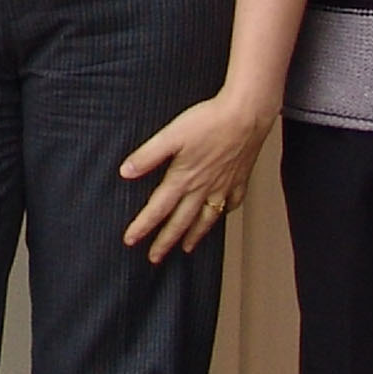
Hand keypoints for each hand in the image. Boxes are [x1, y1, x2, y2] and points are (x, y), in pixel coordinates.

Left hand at [119, 91, 276, 262]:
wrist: (247, 115)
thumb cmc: (209, 121)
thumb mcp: (171, 135)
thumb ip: (148, 155)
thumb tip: (125, 172)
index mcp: (183, 179)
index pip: (158, 209)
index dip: (142, 226)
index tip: (130, 240)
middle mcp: (203, 188)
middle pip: (181, 222)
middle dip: (166, 242)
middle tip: (155, 258)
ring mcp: (224, 186)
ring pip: (207, 219)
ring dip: (194, 235)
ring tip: (187, 248)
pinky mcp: (239, 179)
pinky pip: (232, 203)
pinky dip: (224, 213)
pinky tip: (221, 214)